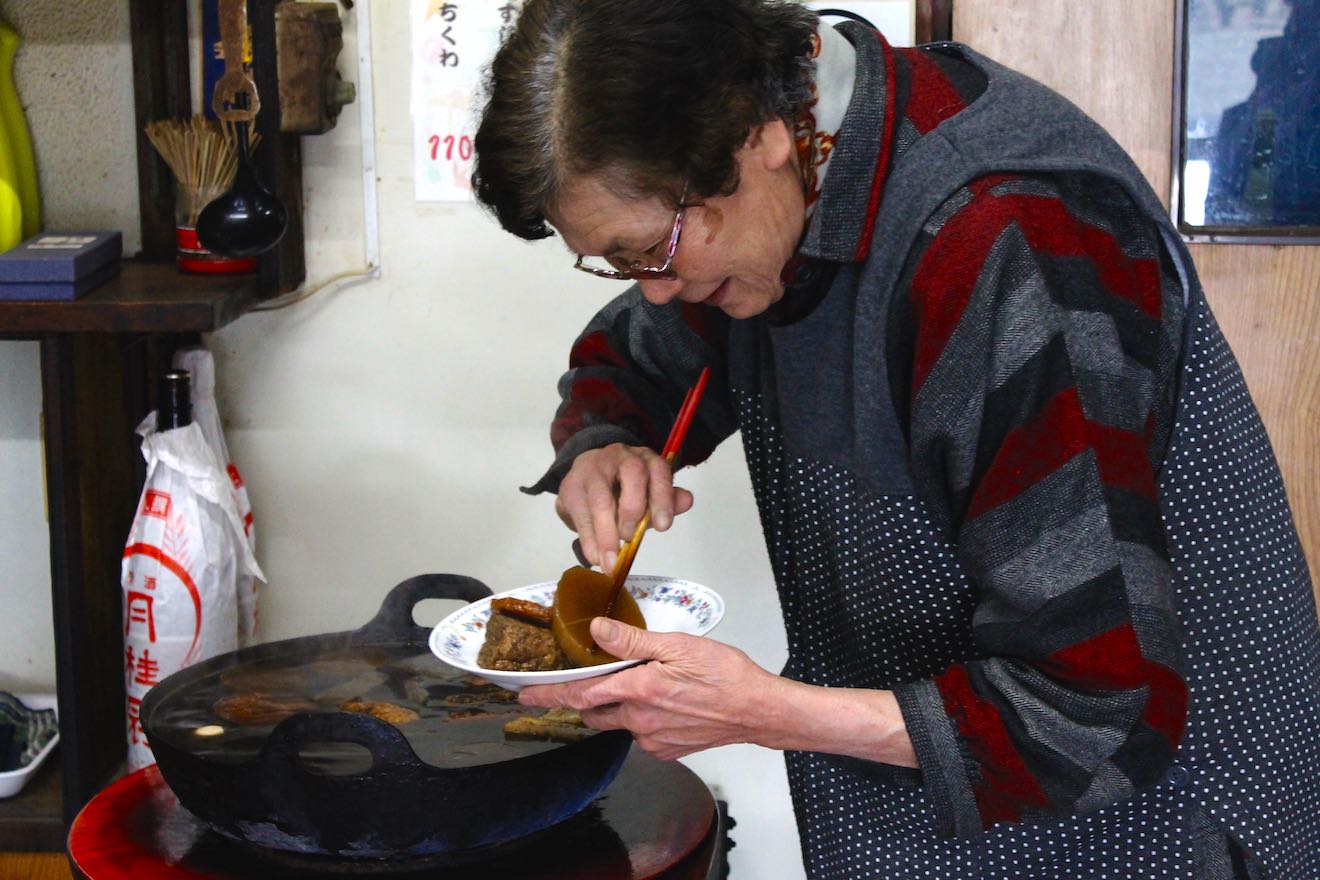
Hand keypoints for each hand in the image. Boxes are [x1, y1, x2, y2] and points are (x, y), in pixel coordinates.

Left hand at [519, 617, 779, 760]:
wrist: (758, 710)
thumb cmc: (725, 674)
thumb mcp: (678, 645)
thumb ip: (632, 641)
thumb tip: (597, 632)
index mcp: (638, 691)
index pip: (580, 695)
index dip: (549, 694)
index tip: (523, 693)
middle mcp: (639, 721)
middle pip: (593, 713)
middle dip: (584, 700)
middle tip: (584, 683)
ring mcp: (653, 740)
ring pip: (618, 723)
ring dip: (617, 707)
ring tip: (640, 687)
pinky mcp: (667, 751)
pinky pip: (641, 735)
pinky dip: (641, 719)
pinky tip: (664, 704)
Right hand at [555, 443, 694, 570]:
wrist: (585, 472)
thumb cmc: (622, 488)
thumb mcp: (647, 492)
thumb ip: (666, 499)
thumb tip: (687, 501)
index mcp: (645, 458)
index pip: (659, 470)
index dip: (662, 497)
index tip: (663, 526)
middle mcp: (620, 456)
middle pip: (632, 474)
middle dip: (633, 509)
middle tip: (630, 538)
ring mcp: (592, 469)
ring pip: (601, 497)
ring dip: (606, 533)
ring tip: (610, 562)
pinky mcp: (570, 486)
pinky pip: (579, 513)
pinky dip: (588, 539)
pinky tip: (594, 556)